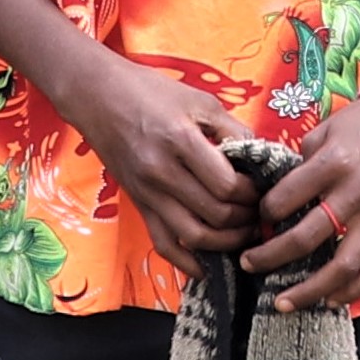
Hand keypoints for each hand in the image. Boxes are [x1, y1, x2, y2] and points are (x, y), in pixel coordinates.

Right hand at [68, 58, 263, 257]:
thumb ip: (234, 130)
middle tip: (260, 211)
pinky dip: (187, 262)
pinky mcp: (138, 205)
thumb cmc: (151, 92)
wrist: (96, 97)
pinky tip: (208, 267)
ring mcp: (147, 193)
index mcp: (179, 140)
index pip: (226, 185)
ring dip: (226, 242)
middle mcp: (161, 172)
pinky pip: (163, 244)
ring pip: (194, 236)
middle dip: (246, 218)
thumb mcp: (200, 101)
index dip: (252, 193)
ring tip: (244, 232)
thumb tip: (262, 159)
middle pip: (215, 214)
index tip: (262, 187)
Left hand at [243, 96, 359, 311]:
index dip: (263, 214)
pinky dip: (352, 291)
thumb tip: (279, 200)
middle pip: (306, 239)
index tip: (256, 220)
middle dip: (271, 257)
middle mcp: (354, 193)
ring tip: (283, 302)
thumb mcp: (323, 132)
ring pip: (343, 267)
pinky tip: (330, 301)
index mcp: (333, 164)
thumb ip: (301, 167)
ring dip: (310, 290)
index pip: (285, 200)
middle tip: (249, 264)